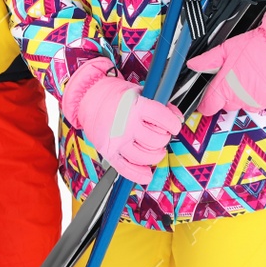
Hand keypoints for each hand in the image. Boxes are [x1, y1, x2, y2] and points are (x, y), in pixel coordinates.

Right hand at [62, 59, 183, 184]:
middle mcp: (126, 124)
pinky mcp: (108, 152)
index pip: (163, 119)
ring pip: (146, 157)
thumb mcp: (139, 92)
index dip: (173, 124)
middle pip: (157, 140)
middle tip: (161, 134)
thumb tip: (177, 118)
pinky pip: (126, 169)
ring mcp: (116, 140)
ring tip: (156, 149)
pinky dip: (139, 175)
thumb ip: (159, 105)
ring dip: (155, 155)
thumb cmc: (115, 94)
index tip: (174, 126)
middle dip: (164, 138)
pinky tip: (147, 175)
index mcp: (135, 106)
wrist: (88, 98)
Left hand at [186, 11, 265, 115]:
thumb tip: (193, 65)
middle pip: (228, 105)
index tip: (208, 98)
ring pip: (246, 104)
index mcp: (226, 87)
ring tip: (253, 76)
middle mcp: (240, 99)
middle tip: (235, 77)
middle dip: (228, 95)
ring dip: (246, 96)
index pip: (208, 107)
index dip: (206, 103)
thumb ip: (208, 60)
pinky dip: (263, 95)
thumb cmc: (257, 45)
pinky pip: (264, 103)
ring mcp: (258, 102)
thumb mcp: (227, 48)